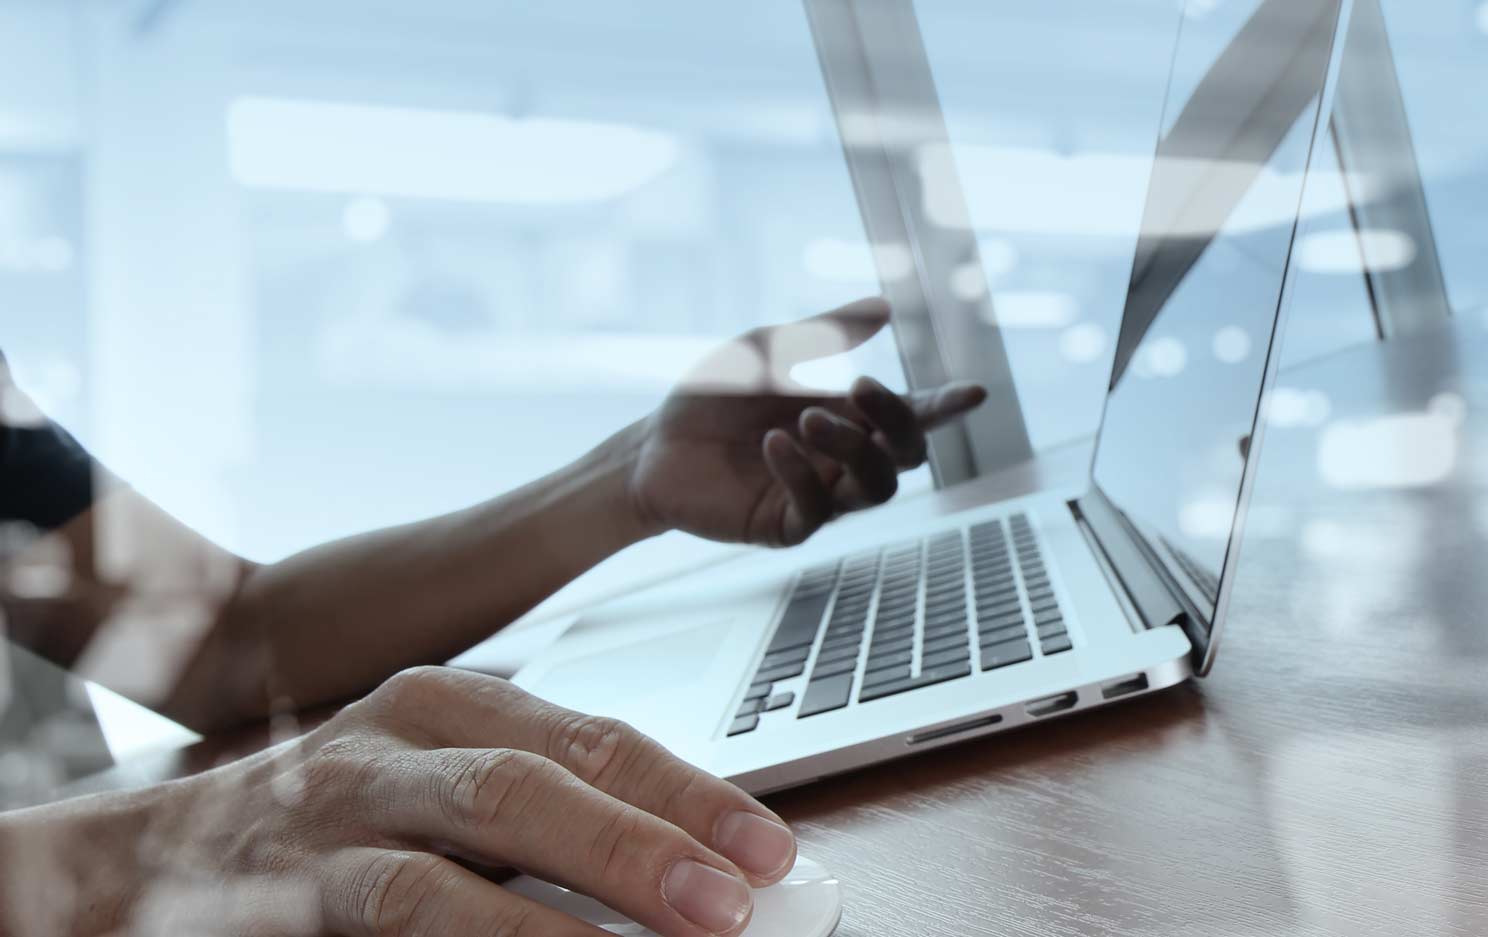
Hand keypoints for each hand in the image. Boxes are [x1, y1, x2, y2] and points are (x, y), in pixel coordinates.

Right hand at [3, 668, 791, 936]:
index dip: (694, 790)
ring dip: (591, 886)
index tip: (774, 846)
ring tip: (682, 930)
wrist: (142, 869)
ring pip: (484, 827)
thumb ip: (544, 822)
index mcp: (454, 703)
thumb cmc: (324, 831)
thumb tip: (685, 873)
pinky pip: (406, 907)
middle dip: (656, 832)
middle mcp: (398, 735)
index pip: (599, 734)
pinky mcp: (285, 882)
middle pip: (550, 772)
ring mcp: (337, 804)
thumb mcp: (439, 800)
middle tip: (742, 892)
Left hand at [620, 298, 987, 545]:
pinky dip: (801, 472)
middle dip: (897, 421)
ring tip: (804, 417)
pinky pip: (816, 510)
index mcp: (849, 417)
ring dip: (852, 449)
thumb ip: (824, 333)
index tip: (974, 392)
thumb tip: (885, 308)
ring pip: (875, 488)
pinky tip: (773, 442)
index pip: (913, 416)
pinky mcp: (785, 525)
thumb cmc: (712, 399)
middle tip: (860, 388)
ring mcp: (819, 497)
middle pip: (907, 455)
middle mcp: (843, 459)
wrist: (650, 448)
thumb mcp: (765, 350)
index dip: (945, 407)